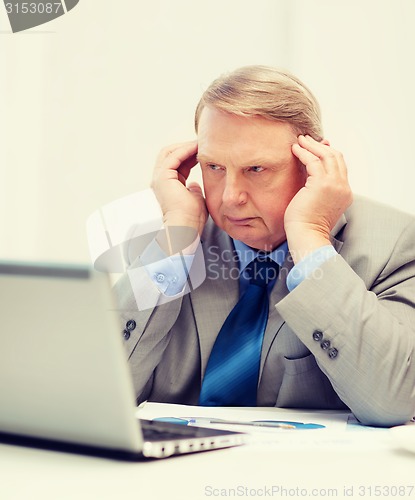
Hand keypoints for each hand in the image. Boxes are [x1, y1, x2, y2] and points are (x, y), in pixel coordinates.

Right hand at [151, 141, 207, 238]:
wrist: (187, 226)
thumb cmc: (192, 218)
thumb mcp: (195, 199)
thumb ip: (194, 190)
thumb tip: (194, 185)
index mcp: (168, 186)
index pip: (178, 163)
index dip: (190, 155)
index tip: (204, 151)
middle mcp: (161, 181)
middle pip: (170, 155)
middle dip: (185, 148)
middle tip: (201, 144)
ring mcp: (159, 178)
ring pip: (169, 153)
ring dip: (186, 147)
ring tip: (200, 144)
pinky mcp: (163, 176)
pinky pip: (173, 156)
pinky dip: (185, 150)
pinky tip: (196, 149)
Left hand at [285, 135, 352, 262]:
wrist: (307, 236)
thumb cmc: (307, 225)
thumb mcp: (317, 203)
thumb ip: (318, 189)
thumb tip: (310, 176)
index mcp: (344, 193)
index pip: (340, 166)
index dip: (329, 153)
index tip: (318, 146)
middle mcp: (343, 187)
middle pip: (335, 157)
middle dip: (320, 145)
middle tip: (306, 139)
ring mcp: (334, 185)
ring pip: (326, 155)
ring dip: (312, 145)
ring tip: (299, 140)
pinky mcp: (322, 184)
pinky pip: (313, 161)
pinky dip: (303, 152)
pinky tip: (295, 149)